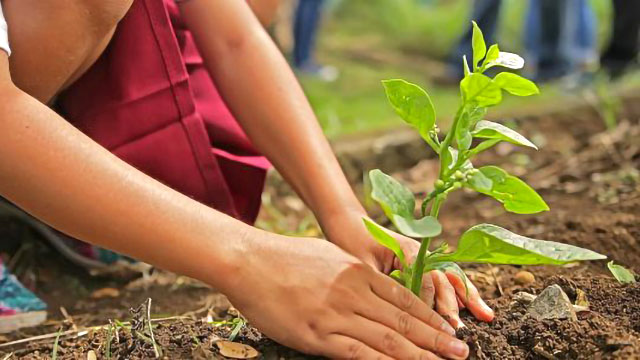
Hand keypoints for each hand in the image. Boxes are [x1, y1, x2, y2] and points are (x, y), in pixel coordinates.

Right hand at [225, 233, 469, 358]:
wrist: (250, 261)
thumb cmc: (287, 257)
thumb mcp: (329, 256)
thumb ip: (355, 274)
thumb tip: (374, 287)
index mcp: (358, 272)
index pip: (405, 299)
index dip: (431, 316)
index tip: (450, 329)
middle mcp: (354, 293)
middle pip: (404, 320)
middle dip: (436, 338)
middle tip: (462, 352)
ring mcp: (337, 315)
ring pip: (388, 339)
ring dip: (420, 354)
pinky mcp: (317, 335)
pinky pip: (357, 353)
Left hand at [321, 209, 494, 328]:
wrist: (349, 223)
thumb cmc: (351, 242)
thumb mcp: (362, 264)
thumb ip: (380, 283)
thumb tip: (391, 310)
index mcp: (407, 250)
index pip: (425, 279)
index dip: (429, 302)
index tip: (431, 323)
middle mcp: (421, 253)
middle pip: (443, 279)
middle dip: (452, 305)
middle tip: (458, 330)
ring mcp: (425, 258)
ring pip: (451, 279)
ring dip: (468, 298)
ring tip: (486, 316)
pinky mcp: (423, 265)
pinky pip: (446, 279)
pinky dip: (462, 293)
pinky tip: (477, 308)